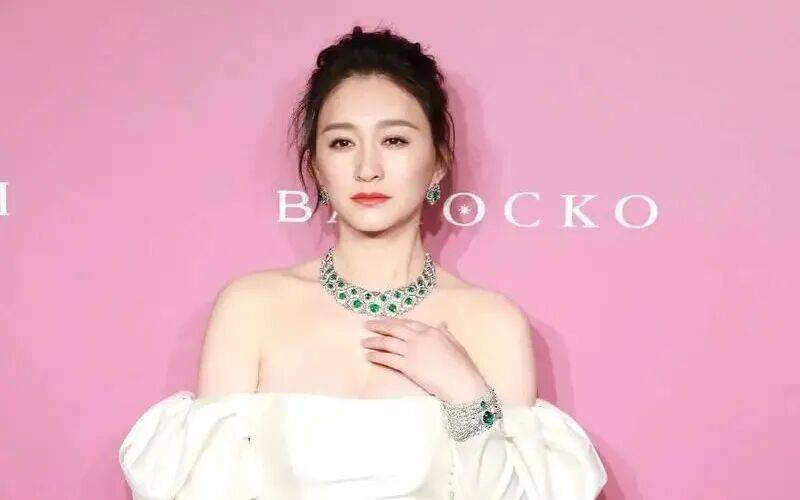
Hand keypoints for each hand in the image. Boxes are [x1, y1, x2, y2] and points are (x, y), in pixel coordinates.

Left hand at [361, 317, 489, 403]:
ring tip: (364, 342)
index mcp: (432, 331)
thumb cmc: (462, 367)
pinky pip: (388, 358)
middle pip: (394, 329)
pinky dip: (376, 356)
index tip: (384, 321)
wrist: (462, 383)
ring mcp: (413, 351)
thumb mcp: (456, 344)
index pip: (408, 323)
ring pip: (388, 343)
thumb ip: (446, 333)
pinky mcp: (408, 366)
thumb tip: (442, 323)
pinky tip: (369, 356)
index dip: (394, 321)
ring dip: (374, 341)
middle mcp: (420, 338)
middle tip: (367, 325)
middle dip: (379, 326)